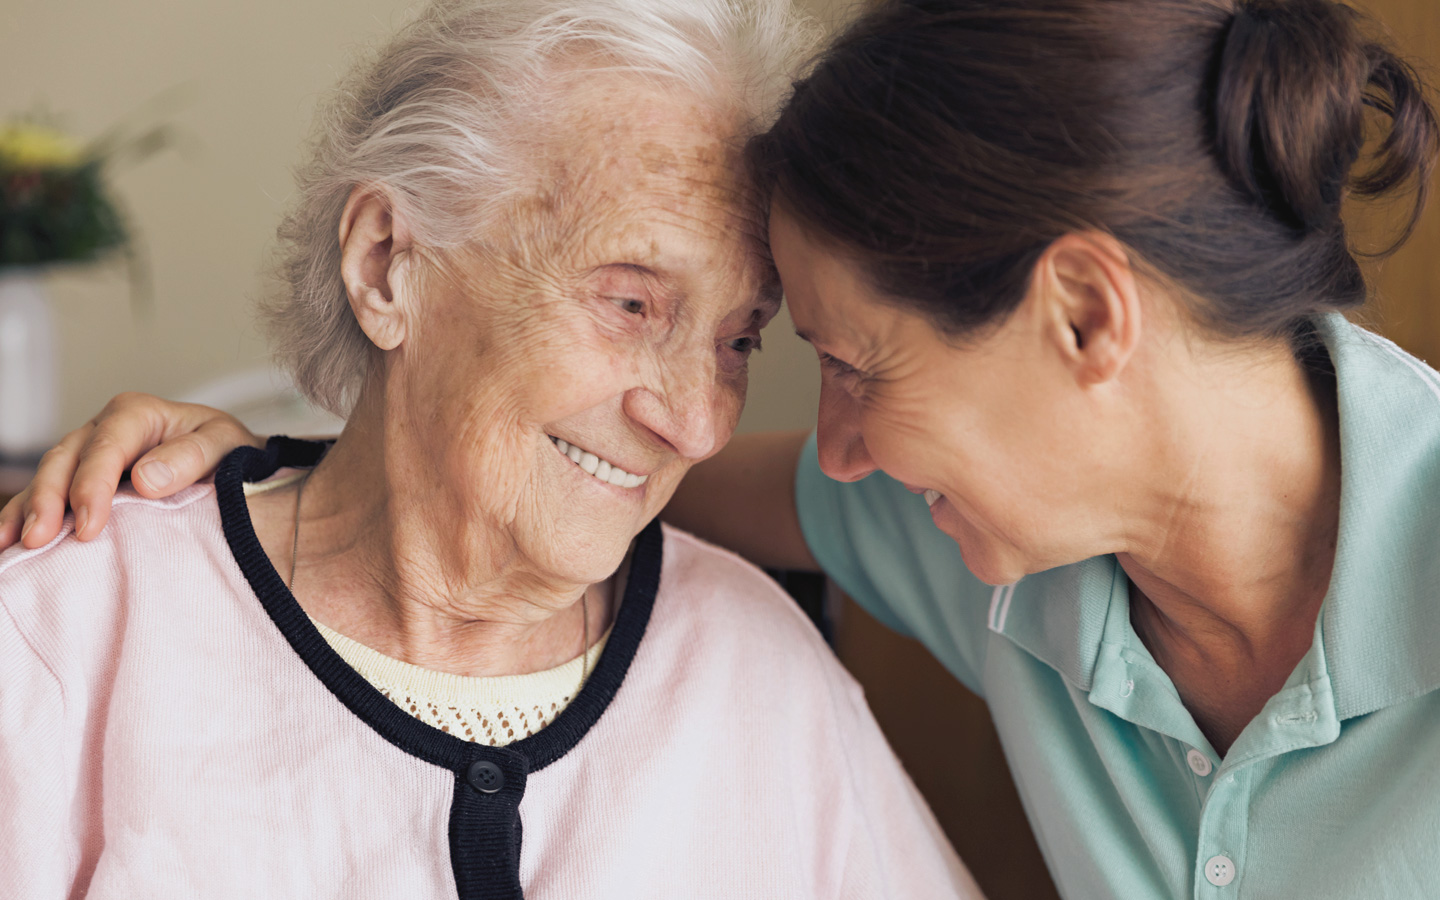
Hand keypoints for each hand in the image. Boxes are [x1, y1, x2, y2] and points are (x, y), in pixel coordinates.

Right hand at [0, 393, 263, 549]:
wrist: (234, 463)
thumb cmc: (229, 452)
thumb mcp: (225, 444)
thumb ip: (192, 456)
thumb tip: (146, 478)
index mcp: (137, 414)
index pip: (106, 447)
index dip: (92, 486)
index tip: (90, 526)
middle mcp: (104, 430)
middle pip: (66, 460)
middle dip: (50, 500)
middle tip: (41, 539)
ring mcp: (87, 454)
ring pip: (47, 477)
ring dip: (28, 510)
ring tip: (15, 544)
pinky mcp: (80, 479)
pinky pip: (46, 495)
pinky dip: (23, 515)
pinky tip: (8, 541)